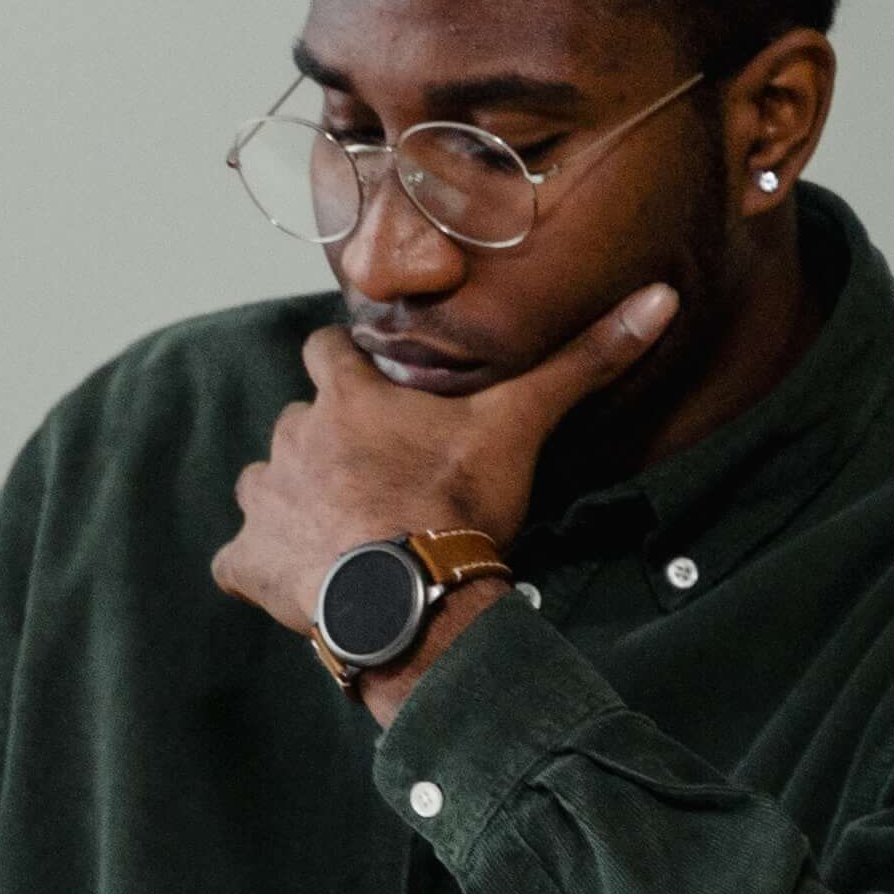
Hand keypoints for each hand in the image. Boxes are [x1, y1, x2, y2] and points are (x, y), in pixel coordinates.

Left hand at [210, 282, 682, 639]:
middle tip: (370, 477)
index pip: (323, 350)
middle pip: (295, 421)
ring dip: (290, 502)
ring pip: (262, 485)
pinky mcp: (245, 562)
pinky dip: (257, 569)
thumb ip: (581, 361)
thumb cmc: (457, 503)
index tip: (367, 385)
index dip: (342, 363)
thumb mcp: (521, 424)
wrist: (409, 595)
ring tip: (338, 532)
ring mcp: (263, 501)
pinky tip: (295, 585)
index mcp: (346, 397)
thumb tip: (658, 298)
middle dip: (322, 442)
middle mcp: (292, 437)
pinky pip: (235, 560)